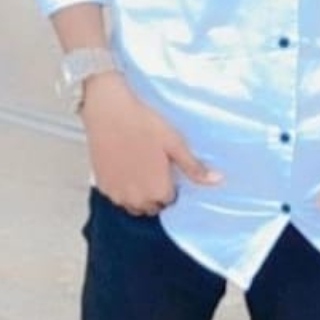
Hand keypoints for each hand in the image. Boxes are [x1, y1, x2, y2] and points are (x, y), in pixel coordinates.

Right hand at [82, 74, 222, 217]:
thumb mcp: (174, 143)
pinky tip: (124, 168)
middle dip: (155, 194)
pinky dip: (122, 189)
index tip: (168, 171)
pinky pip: (117, 197)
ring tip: (140, 170)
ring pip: (133, 205)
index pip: (171, 201)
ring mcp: (117, 195)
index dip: (171, 185)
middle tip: (155, 169)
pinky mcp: (102, 186)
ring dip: (139, 195)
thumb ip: (193, 167)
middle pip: (152, 207)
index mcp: (158, 191)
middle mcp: (137, 199)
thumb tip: (217, 180)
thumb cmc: (143, 124)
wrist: (108, 111)